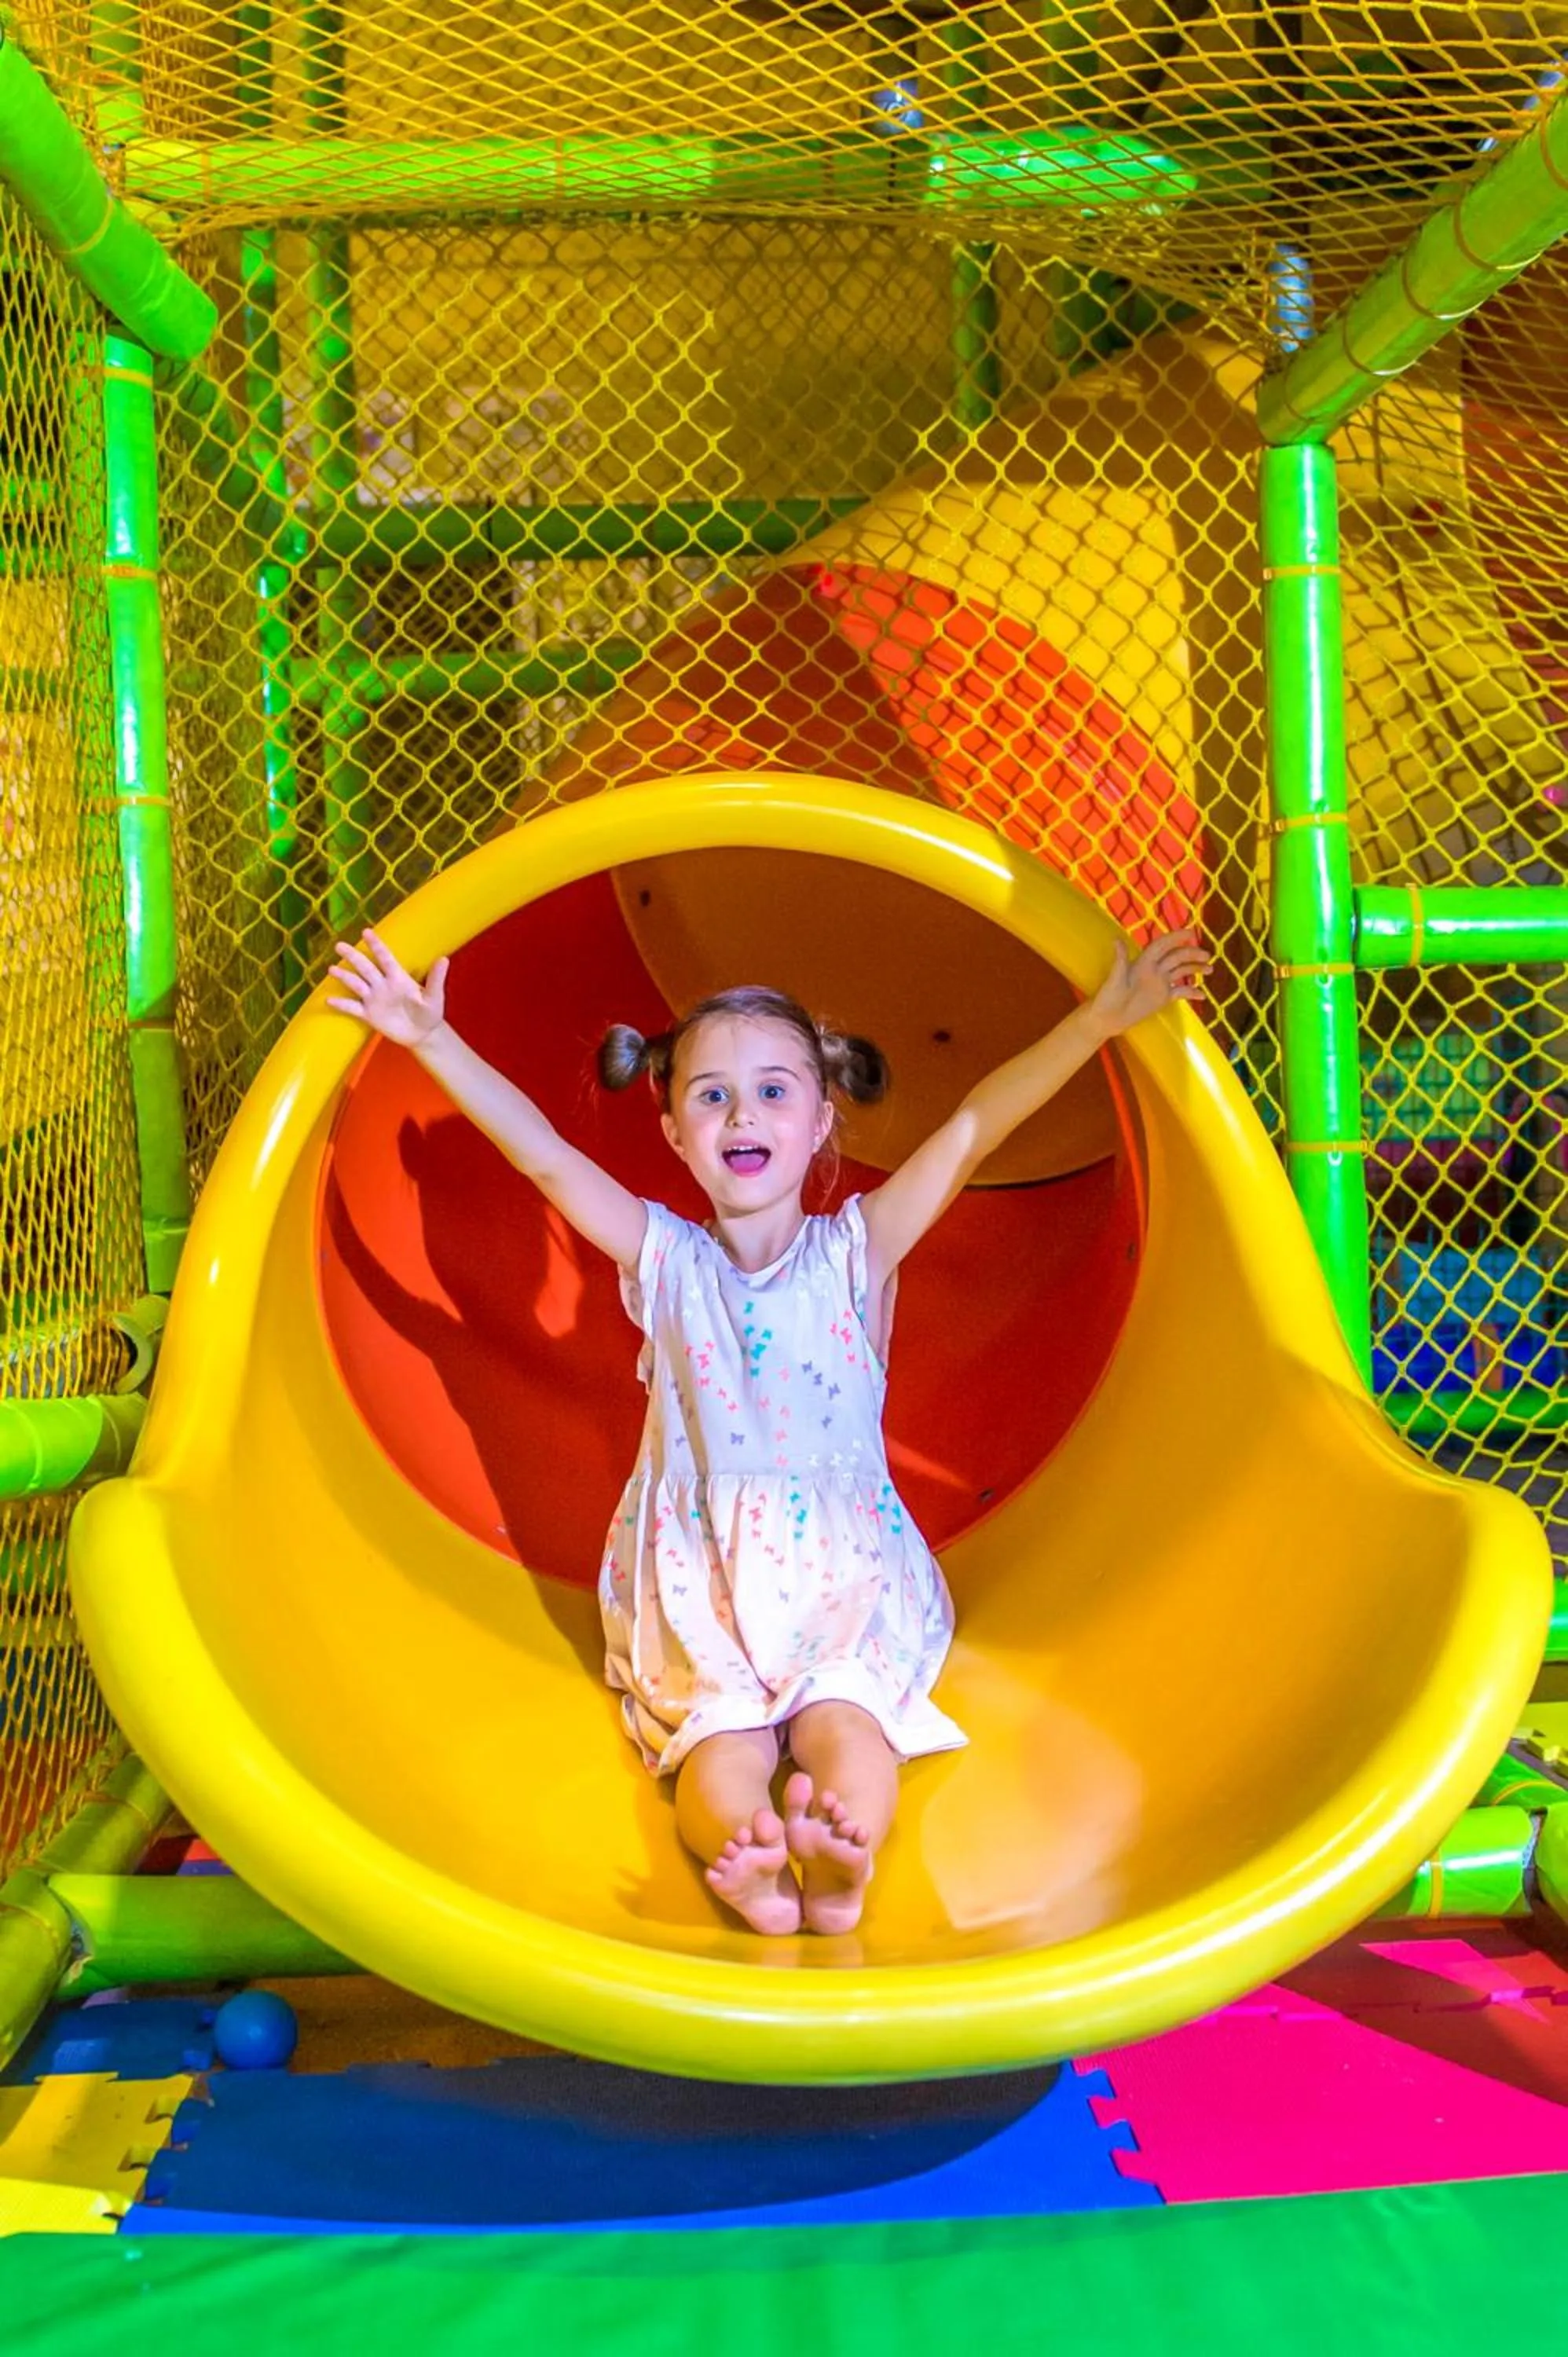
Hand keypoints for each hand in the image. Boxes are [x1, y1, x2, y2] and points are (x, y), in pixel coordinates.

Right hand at [326, 930, 449, 1048]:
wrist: (423, 1033)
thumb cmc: (431, 1012)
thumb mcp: (435, 996)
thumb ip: (436, 978)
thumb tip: (444, 959)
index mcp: (398, 978)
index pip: (385, 958)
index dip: (376, 945)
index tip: (366, 932)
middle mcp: (383, 985)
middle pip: (366, 967)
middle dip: (353, 957)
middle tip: (339, 945)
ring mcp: (374, 999)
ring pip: (356, 984)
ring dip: (344, 977)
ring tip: (331, 969)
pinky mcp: (369, 1014)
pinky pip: (352, 1008)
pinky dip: (341, 1005)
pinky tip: (328, 1000)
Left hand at [1088, 927, 1209, 1037]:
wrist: (1108, 1018)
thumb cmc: (1108, 997)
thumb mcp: (1114, 979)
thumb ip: (1120, 960)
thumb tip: (1116, 940)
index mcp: (1143, 962)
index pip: (1162, 946)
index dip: (1175, 937)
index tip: (1191, 932)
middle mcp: (1154, 970)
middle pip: (1176, 957)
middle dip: (1192, 954)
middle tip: (1207, 955)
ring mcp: (1159, 983)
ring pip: (1181, 971)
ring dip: (1195, 969)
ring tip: (1210, 969)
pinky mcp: (1162, 997)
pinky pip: (1180, 992)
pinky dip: (1191, 992)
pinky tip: (1202, 995)